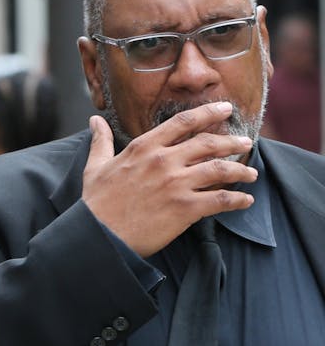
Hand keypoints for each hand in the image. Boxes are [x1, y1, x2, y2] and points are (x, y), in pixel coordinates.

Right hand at [81, 102, 256, 256]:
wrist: (97, 236)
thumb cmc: (95, 203)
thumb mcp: (95, 167)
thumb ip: (100, 141)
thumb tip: (94, 120)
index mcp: (144, 148)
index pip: (184, 122)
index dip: (209, 112)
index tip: (226, 108)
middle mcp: (164, 161)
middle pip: (209, 143)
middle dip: (233, 141)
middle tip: (246, 142)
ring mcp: (176, 184)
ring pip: (221, 169)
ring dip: (241, 170)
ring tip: (251, 173)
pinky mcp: (185, 209)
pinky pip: (221, 200)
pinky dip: (237, 200)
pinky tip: (245, 201)